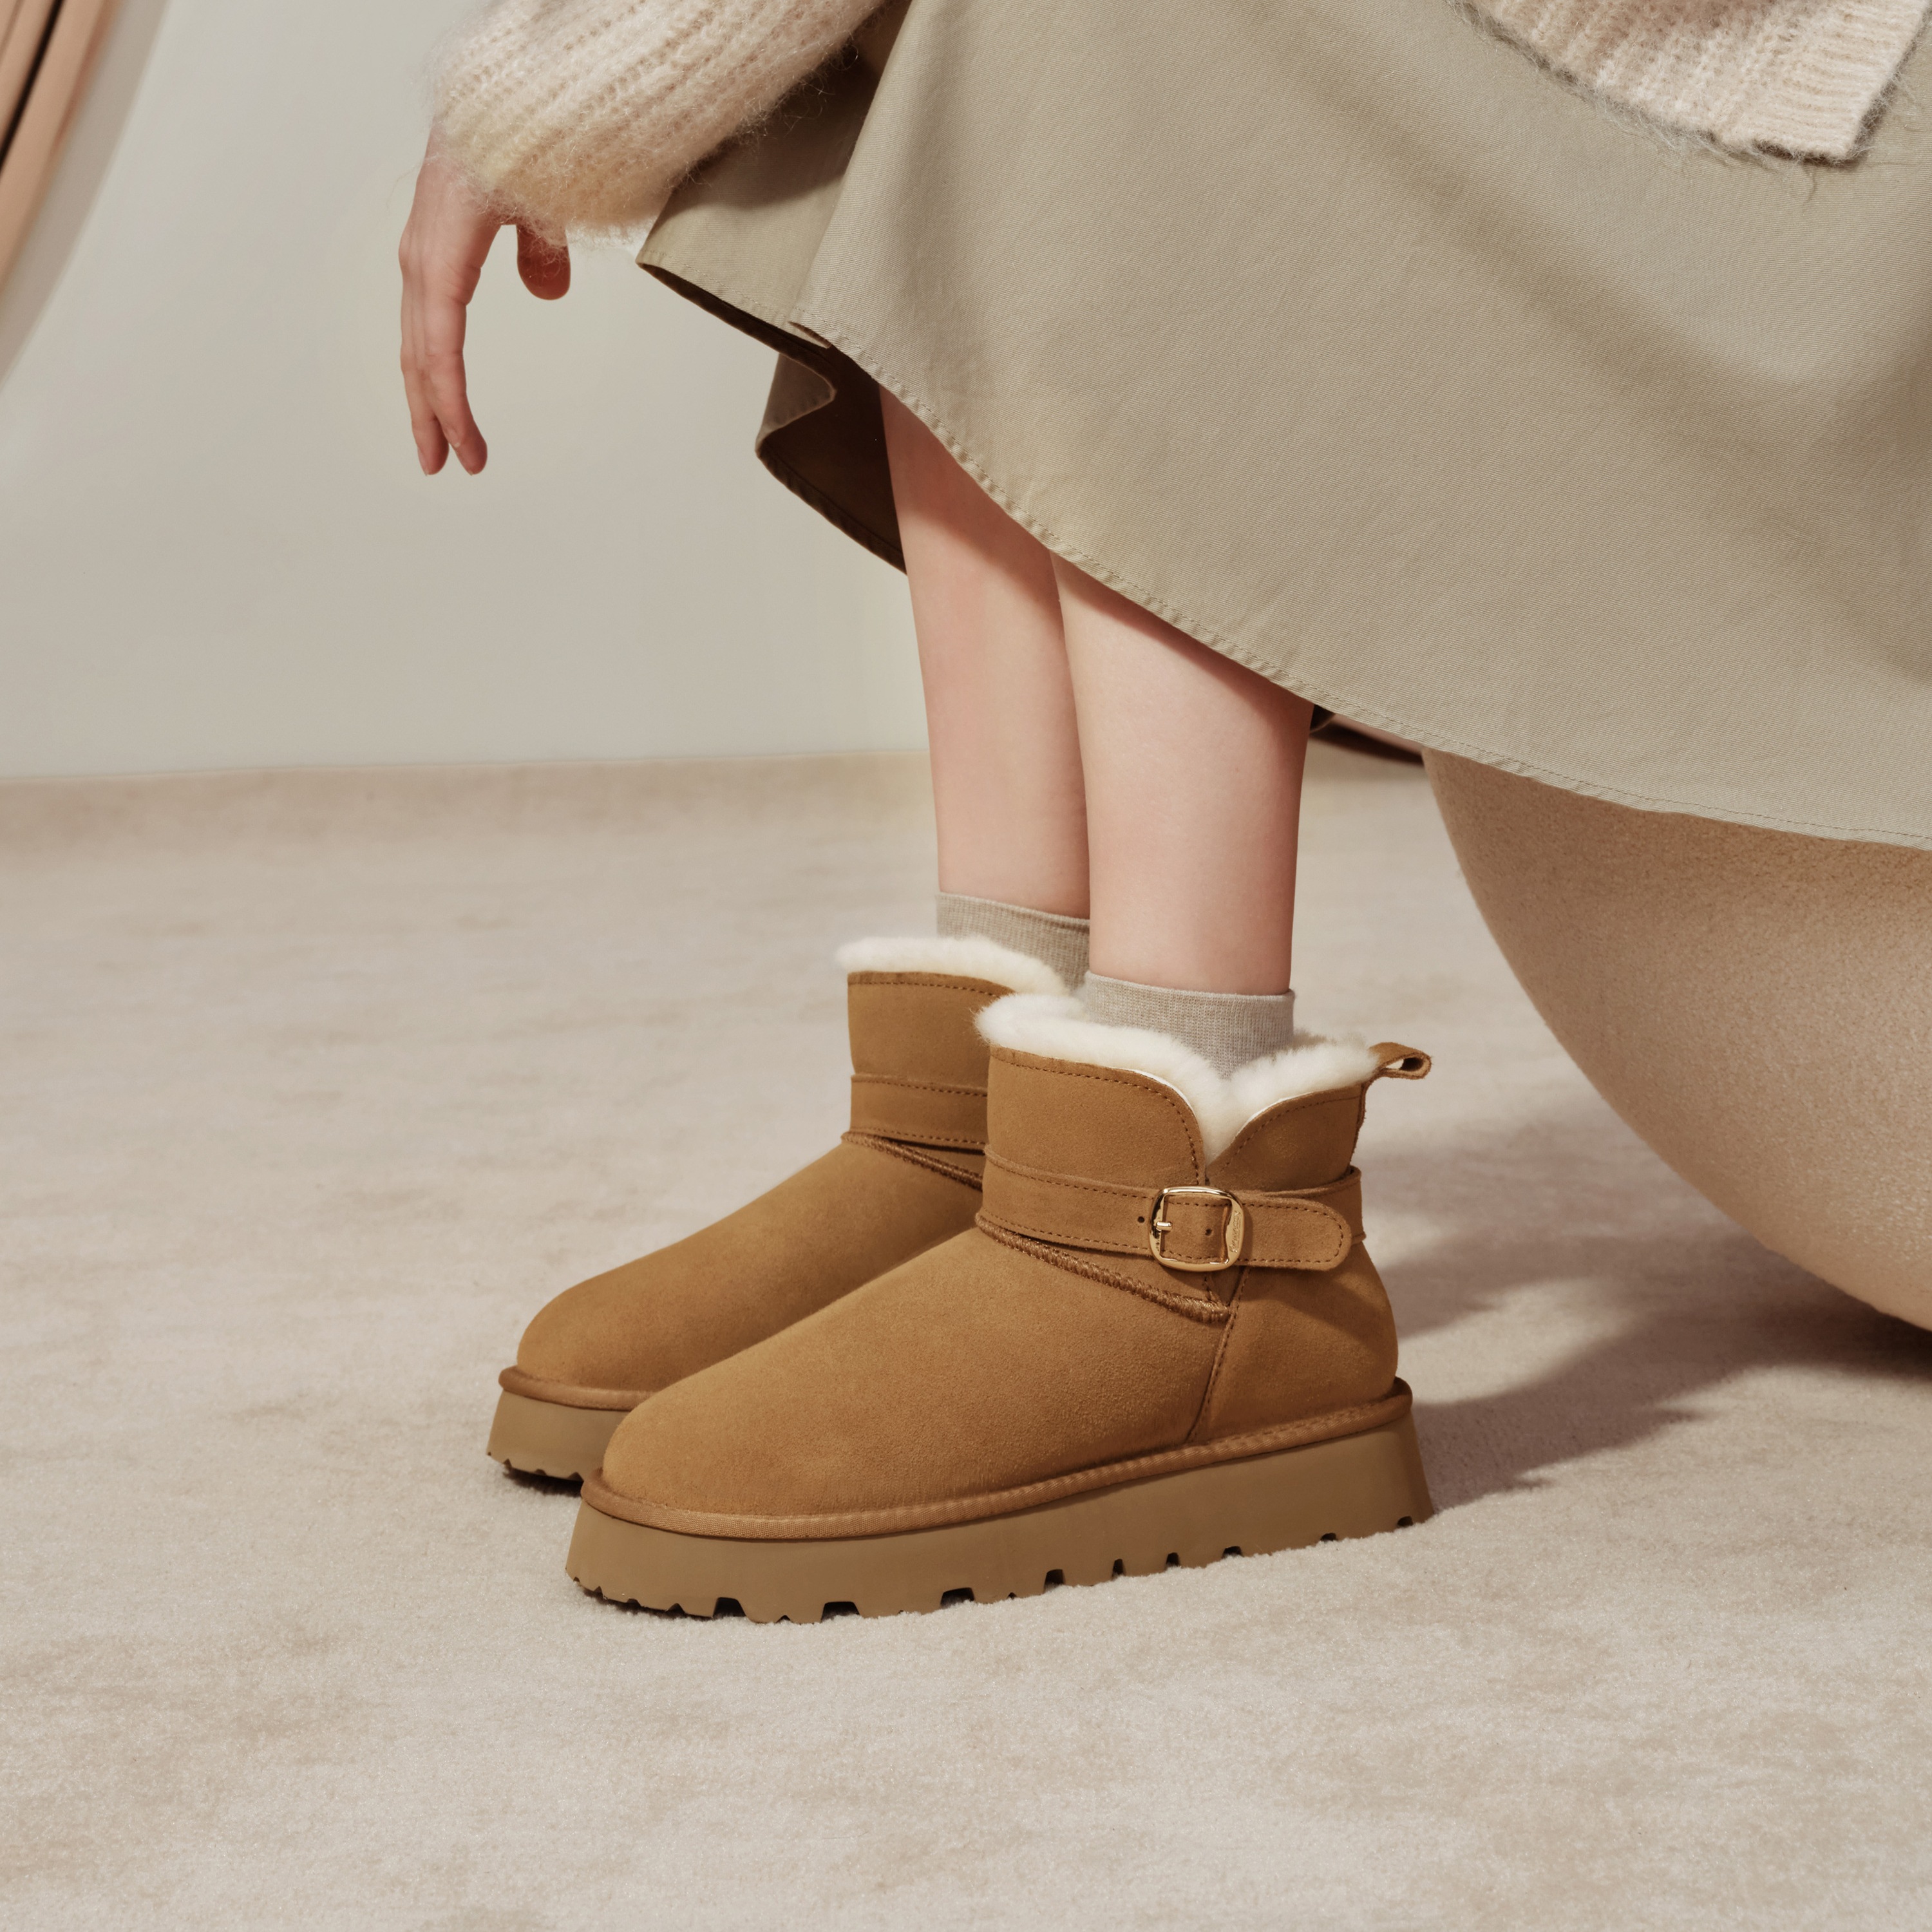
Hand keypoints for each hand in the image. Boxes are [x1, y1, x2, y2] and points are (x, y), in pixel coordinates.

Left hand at [399, 134, 569, 474]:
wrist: (519, 90)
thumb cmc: (530, 136)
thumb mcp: (539, 207)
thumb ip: (538, 250)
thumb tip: (544, 293)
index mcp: (442, 245)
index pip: (431, 332)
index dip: (440, 389)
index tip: (453, 439)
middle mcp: (423, 254)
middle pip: (417, 351)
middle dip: (428, 412)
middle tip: (438, 463)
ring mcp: (426, 255)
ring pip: (422, 353)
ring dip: (437, 411)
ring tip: (452, 458)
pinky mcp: (438, 257)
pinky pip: (437, 338)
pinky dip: (446, 387)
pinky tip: (454, 422)